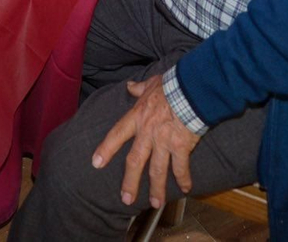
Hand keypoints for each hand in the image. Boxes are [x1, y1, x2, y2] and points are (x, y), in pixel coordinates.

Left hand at [91, 75, 200, 209]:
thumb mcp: (151, 84)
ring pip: (157, 170)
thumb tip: (130, 86)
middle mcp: (147, 132)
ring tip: (156, 203)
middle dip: (130, 182)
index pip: (117, 135)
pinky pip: (181, 167)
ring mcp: (164, 141)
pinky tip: (185, 188)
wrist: (191, 88)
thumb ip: (139, 88)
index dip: (106, 149)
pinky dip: (183, 179)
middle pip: (135, 161)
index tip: (96, 163)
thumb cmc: (171, 84)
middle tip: (126, 199)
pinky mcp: (181, 146)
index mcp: (137, 117)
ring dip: (157, 188)